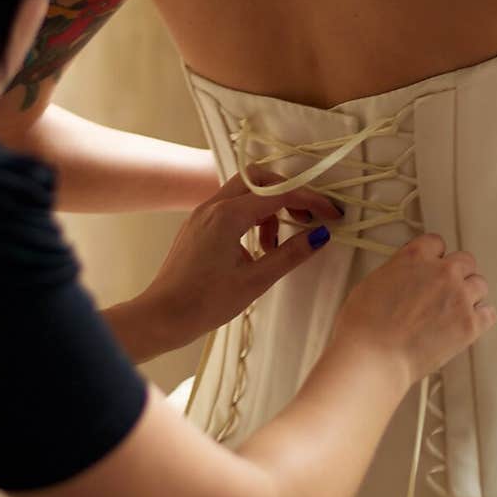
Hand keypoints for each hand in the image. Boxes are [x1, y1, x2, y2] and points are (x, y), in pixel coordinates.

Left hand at [139, 167, 342, 350]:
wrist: (162, 316)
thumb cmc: (206, 302)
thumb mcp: (256, 280)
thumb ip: (291, 254)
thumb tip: (321, 235)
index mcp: (228, 216)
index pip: (280, 194)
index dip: (312, 201)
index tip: (334, 214)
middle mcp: (213, 206)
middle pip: (261, 180)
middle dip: (288, 193)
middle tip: (306, 218)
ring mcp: (202, 213)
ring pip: (245, 192)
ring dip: (268, 209)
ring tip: (275, 246)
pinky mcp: (197, 224)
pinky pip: (230, 206)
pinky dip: (251, 217)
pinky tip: (256, 248)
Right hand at [332, 233, 494, 387]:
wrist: (374, 357)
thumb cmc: (363, 326)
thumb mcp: (373, 283)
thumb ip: (397, 273)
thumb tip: (405, 280)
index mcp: (414, 257)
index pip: (436, 243)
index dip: (434, 257)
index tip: (432, 267)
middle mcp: (442, 272)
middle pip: (465, 261)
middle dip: (456, 274)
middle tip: (445, 291)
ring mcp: (459, 297)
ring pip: (480, 284)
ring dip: (469, 295)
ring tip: (455, 311)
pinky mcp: (469, 324)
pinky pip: (489, 313)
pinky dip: (480, 318)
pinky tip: (467, 325)